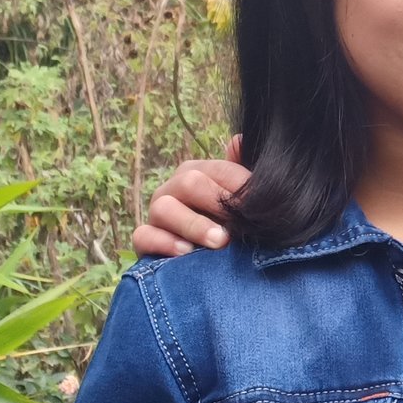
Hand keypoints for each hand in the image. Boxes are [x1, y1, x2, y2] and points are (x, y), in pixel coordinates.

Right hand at [131, 136, 249, 256]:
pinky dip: (164, 243)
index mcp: (196, 173)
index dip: (239, 185)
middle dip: (216, 201)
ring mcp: (156, 214)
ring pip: (163, 208)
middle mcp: (172, 189)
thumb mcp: (238, 200)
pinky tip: (186, 252)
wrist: (205, 262)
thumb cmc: (225, 225)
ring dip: (193, 224)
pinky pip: (144, 235)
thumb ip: (239, 172)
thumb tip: (239, 140)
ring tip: (218, 241)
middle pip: (188, 183)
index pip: (218, 170)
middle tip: (240, 223)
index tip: (259, 204)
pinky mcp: (145, 240)